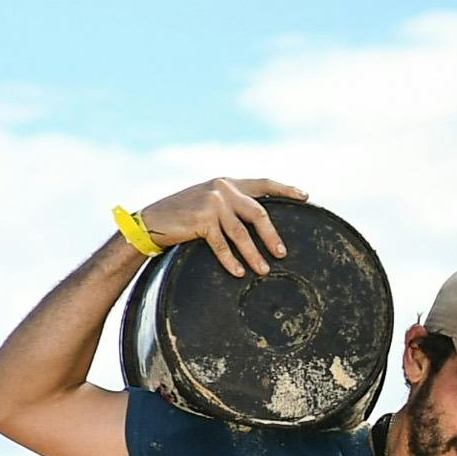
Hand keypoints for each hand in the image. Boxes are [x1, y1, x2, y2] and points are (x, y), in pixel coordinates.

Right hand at [134, 175, 304, 277]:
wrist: (151, 220)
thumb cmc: (183, 215)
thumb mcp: (209, 201)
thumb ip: (231, 204)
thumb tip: (261, 221)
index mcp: (227, 183)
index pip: (263, 183)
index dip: (285, 189)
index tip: (305, 196)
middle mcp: (222, 188)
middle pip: (258, 213)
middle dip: (272, 235)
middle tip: (282, 253)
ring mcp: (211, 202)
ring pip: (241, 233)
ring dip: (253, 254)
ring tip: (264, 270)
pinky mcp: (201, 219)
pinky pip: (222, 244)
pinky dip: (231, 260)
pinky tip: (239, 272)